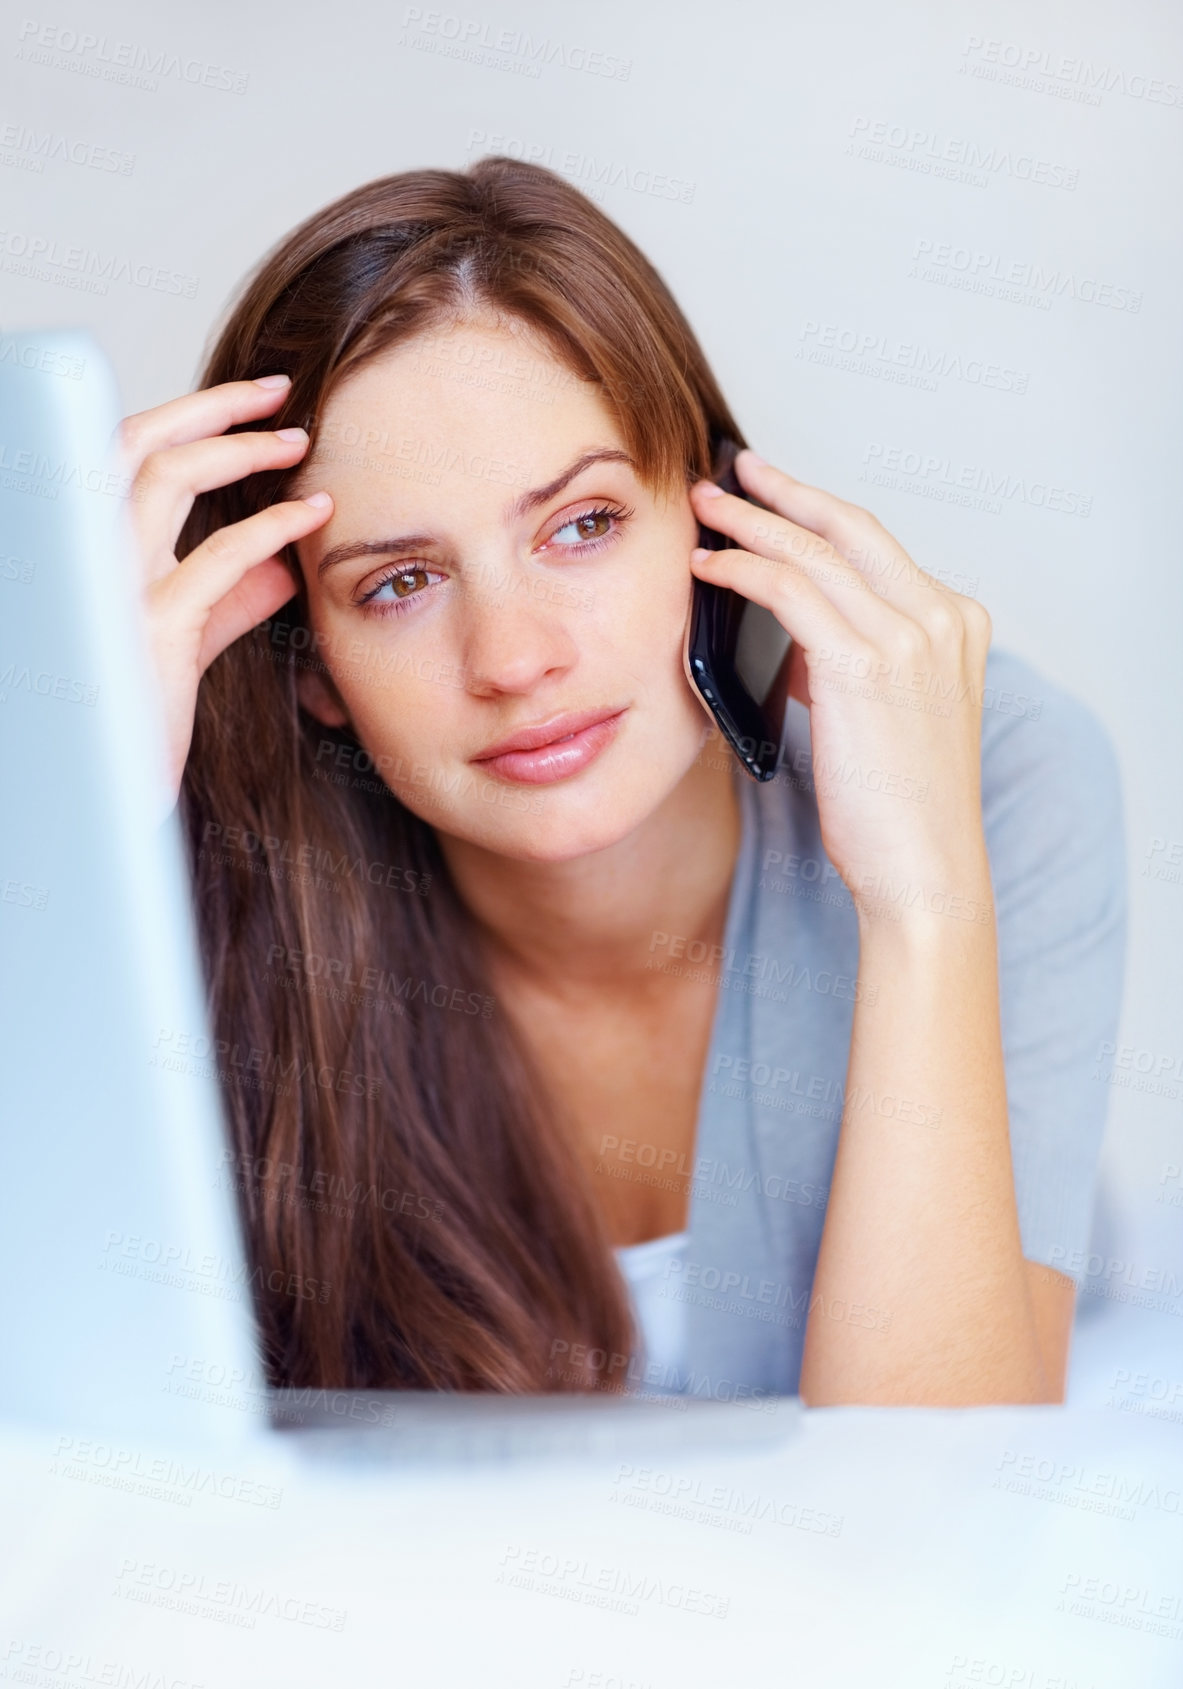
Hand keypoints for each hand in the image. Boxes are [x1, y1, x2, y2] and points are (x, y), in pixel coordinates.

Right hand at [115, 374, 333, 807]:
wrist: (102, 797)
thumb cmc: (139, 720)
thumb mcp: (185, 646)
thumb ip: (223, 601)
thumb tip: (277, 565)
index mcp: (86, 550)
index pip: (125, 452)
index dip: (187, 415)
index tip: (252, 400)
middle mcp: (85, 555)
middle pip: (137, 441)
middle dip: (211, 404)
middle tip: (281, 392)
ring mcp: (108, 588)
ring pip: (165, 477)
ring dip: (240, 448)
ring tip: (299, 444)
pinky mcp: (147, 631)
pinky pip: (215, 558)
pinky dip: (271, 526)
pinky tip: (313, 516)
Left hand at [689, 450, 992, 916]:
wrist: (924, 869)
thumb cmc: (901, 810)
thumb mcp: (889, 716)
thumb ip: (854, 663)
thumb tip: (795, 638)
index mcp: (956, 623)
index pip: (877, 546)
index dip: (818, 513)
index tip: (777, 495)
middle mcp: (940, 617)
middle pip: (849, 526)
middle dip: (785, 491)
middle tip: (735, 469)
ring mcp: (908, 636)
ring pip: (812, 550)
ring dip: (749, 522)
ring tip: (703, 509)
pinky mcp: (864, 663)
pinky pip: (787, 590)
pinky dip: (741, 568)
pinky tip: (707, 566)